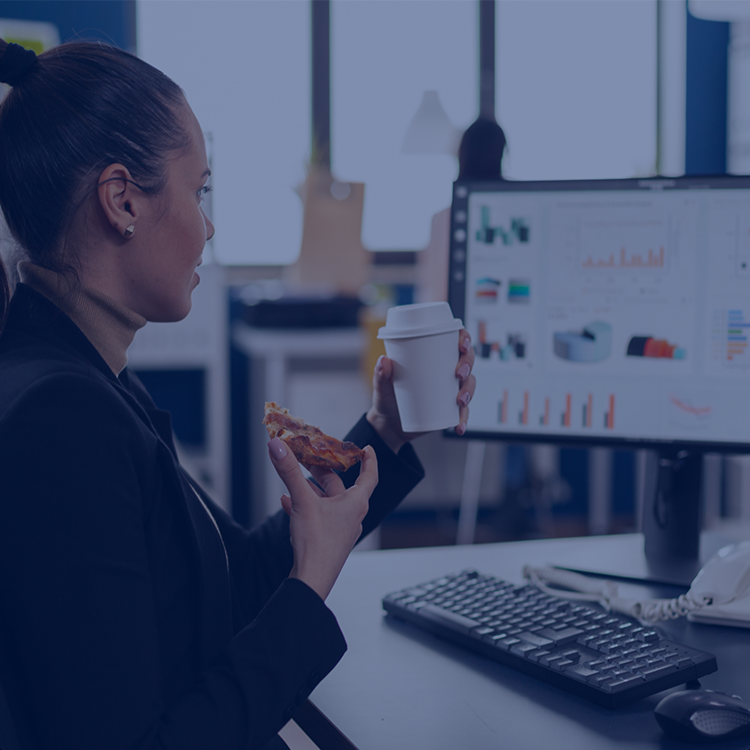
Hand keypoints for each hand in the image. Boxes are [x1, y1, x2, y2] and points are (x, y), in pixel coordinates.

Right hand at [268, 437, 377, 600]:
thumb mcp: (302, 501)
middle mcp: (352, 515)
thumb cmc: (317, 544)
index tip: (366, 448)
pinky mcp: (327, 539)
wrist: (311, 580)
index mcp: (355, 503)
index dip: (369, 460)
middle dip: (324, 471)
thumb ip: (290, 471)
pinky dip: (305, 506)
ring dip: (311, 488)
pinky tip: (286, 502)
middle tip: (311, 457)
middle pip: (341, 486)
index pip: (370, 475)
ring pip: (327, 501)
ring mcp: (340, 528)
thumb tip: (278, 445)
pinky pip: (318, 515)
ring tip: (294, 479)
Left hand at [366, 329, 475, 452]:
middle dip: (468, 364)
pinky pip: (463, 412)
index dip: (464, 338)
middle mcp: (445, 370)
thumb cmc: (388, 398)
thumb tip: (383, 361)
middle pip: (467, 360)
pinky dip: (463, 419)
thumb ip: (380, 374)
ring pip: (469, 384)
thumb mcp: (382, 386)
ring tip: (460, 401)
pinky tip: (459, 427)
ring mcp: (450, 390)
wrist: (389, 424)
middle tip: (459, 374)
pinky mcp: (451, 409)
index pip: (454, 340)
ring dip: (469, 391)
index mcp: (432, 356)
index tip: (461, 344)